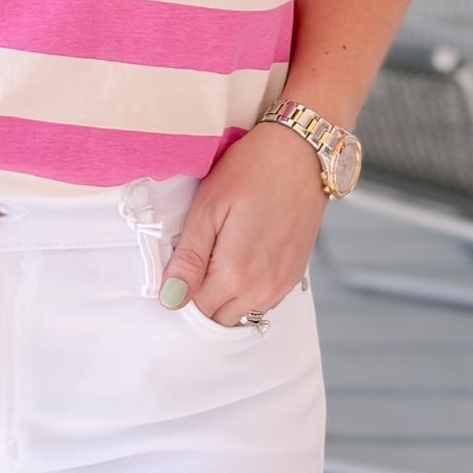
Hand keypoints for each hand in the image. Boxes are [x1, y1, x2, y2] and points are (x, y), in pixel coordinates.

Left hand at [161, 123, 327, 324]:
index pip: (196, 311)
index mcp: (236, 275)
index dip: (181, 291)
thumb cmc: (252, 171)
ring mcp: (282, 285)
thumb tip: (170, 298)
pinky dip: (249, 290)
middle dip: (203, 296)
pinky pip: (264, 301)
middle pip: (219, 318)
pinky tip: (244, 256)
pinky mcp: (295, 276)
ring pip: (243, 313)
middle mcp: (262, 290)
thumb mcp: (208, 207)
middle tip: (200, 254)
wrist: (301, 154)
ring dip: (227, 296)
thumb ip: (189, 258)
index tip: (181, 263)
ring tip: (223, 252)